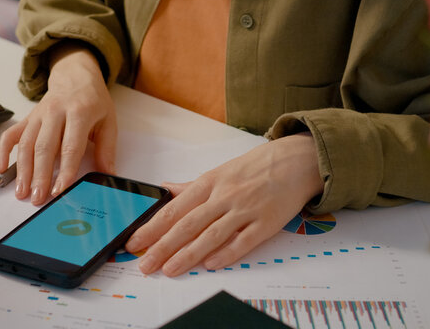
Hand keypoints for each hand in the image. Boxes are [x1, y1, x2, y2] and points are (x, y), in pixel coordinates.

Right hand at [0, 43, 116, 204]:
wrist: (76, 76)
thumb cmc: (93, 101)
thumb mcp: (108, 121)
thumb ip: (107, 148)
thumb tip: (107, 174)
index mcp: (79, 112)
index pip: (70, 146)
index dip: (65, 170)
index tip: (60, 190)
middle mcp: (55, 112)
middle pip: (44, 148)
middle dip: (40, 175)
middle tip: (38, 198)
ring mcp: (38, 115)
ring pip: (26, 144)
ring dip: (22, 170)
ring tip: (22, 192)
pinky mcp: (27, 118)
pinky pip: (10, 135)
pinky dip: (3, 151)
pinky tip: (1, 169)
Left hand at [125, 133, 323, 276]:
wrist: (295, 161)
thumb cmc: (254, 168)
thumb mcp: (219, 172)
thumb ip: (190, 186)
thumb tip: (164, 188)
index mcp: (209, 183)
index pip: (174, 208)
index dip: (152, 226)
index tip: (134, 241)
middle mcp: (224, 196)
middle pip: (188, 224)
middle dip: (163, 246)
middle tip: (145, 264)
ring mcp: (244, 210)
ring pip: (212, 235)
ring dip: (188, 254)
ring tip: (169, 269)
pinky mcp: (265, 223)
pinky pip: (243, 241)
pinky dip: (227, 253)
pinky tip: (210, 264)